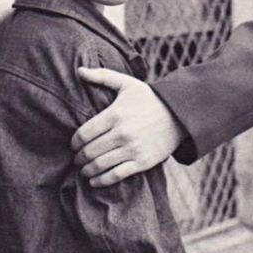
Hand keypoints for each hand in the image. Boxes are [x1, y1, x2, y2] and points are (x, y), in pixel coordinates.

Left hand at [71, 69, 182, 184]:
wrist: (180, 115)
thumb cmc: (149, 99)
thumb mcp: (127, 83)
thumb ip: (102, 76)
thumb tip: (79, 71)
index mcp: (115, 114)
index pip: (84, 133)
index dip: (74, 142)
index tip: (73, 145)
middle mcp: (122, 133)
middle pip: (89, 151)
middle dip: (78, 158)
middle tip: (77, 159)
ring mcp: (132, 149)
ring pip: (100, 165)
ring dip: (86, 170)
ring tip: (83, 170)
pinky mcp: (142, 162)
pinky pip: (116, 175)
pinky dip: (101, 180)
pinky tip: (93, 181)